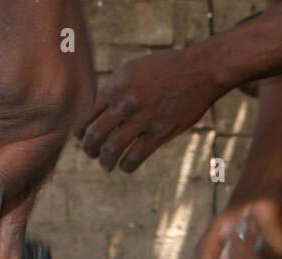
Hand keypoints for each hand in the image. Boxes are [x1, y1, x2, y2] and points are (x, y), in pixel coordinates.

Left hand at [76, 48, 225, 172]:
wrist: (200, 71)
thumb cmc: (167, 69)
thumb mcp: (133, 70)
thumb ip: (116, 90)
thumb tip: (100, 111)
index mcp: (115, 86)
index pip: (87, 115)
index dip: (81, 131)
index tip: (83, 137)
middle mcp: (124, 103)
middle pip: (94, 134)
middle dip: (89, 149)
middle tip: (91, 154)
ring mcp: (142, 119)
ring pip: (111, 150)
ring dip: (105, 162)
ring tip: (106, 165)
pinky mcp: (160, 133)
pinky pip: (135, 157)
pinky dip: (126, 166)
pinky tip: (126, 166)